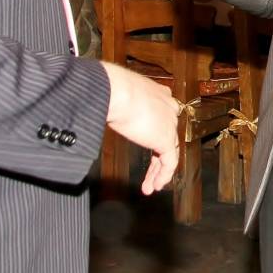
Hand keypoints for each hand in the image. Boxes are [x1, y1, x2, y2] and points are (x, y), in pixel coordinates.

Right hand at [103, 62, 180, 194]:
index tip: (149, 142)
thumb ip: (119, 103)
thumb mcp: (117, 93)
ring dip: (158, 171)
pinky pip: (169, 162)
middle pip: (166, 136)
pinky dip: (163, 175)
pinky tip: (155, 185)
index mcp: (158, 94)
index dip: (156, 132)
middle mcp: (168, 107)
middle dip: (158, 156)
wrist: (117, 90)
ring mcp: (169, 123)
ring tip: (151, 185)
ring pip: (168, 151)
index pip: (163, 116)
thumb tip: (102, 107)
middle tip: (152, 170)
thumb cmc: (111, 87)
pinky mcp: (166, 138)